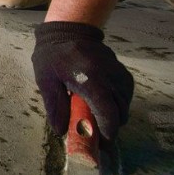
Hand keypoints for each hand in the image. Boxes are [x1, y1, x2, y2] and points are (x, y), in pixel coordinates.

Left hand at [31, 21, 133, 140]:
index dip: (108, 132)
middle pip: (121, 112)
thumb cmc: (53, 57)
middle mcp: (110, 77)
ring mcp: (118, 73)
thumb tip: (61, 131)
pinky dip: (119, 103)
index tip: (101, 143)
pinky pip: (126, 94)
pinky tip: (104, 104)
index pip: (109, 114)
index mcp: (91, 80)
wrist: (67, 31)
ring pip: (126, 104)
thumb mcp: (47, 81)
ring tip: (98, 119)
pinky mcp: (122, 71)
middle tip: (96, 134)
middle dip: (111, 127)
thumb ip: (56, 106)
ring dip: (115, 116)